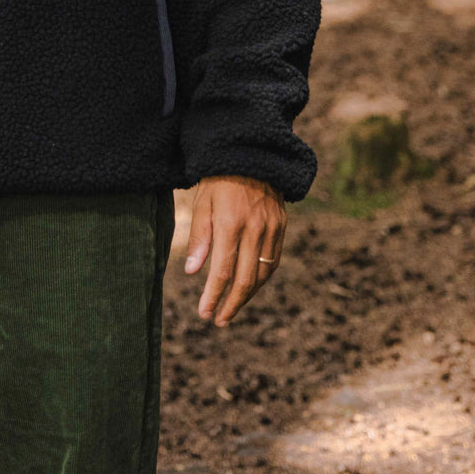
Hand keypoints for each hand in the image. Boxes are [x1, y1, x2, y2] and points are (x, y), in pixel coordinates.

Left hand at [183, 175, 285, 326]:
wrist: (251, 153)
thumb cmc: (218, 179)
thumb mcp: (202, 203)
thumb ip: (199, 238)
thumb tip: (193, 273)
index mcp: (230, 223)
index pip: (223, 271)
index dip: (213, 296)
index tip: (204, 313)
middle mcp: (254, 229)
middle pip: (245, 280)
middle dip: (231, 305)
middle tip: (218, 320)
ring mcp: (271, 229)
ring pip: (262, 275)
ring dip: (247, 297)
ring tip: (230, 309)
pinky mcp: (281, 227)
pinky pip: (273, 262)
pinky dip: (261, 279)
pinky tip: (249, 288)